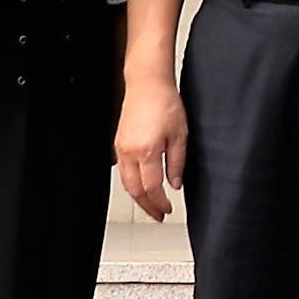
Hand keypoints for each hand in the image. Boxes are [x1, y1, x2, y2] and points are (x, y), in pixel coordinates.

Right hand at [114, 69, 186, 223]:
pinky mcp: (118, 144)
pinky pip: (122, 171)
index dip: (160, 203)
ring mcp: (121, 148)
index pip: (152, 188)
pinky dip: (131, 183)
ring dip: (138, 197)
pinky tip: (141, 186)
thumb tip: (175, 184)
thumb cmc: (165, 103)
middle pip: (135, 190)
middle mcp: (130, 152)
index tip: (167, 210)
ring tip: (150, 205)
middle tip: (158, 215)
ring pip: (126, 183)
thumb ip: (177, 162)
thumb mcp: (180, 134)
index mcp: (147, 151)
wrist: (147, 84)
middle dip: (147, 206)